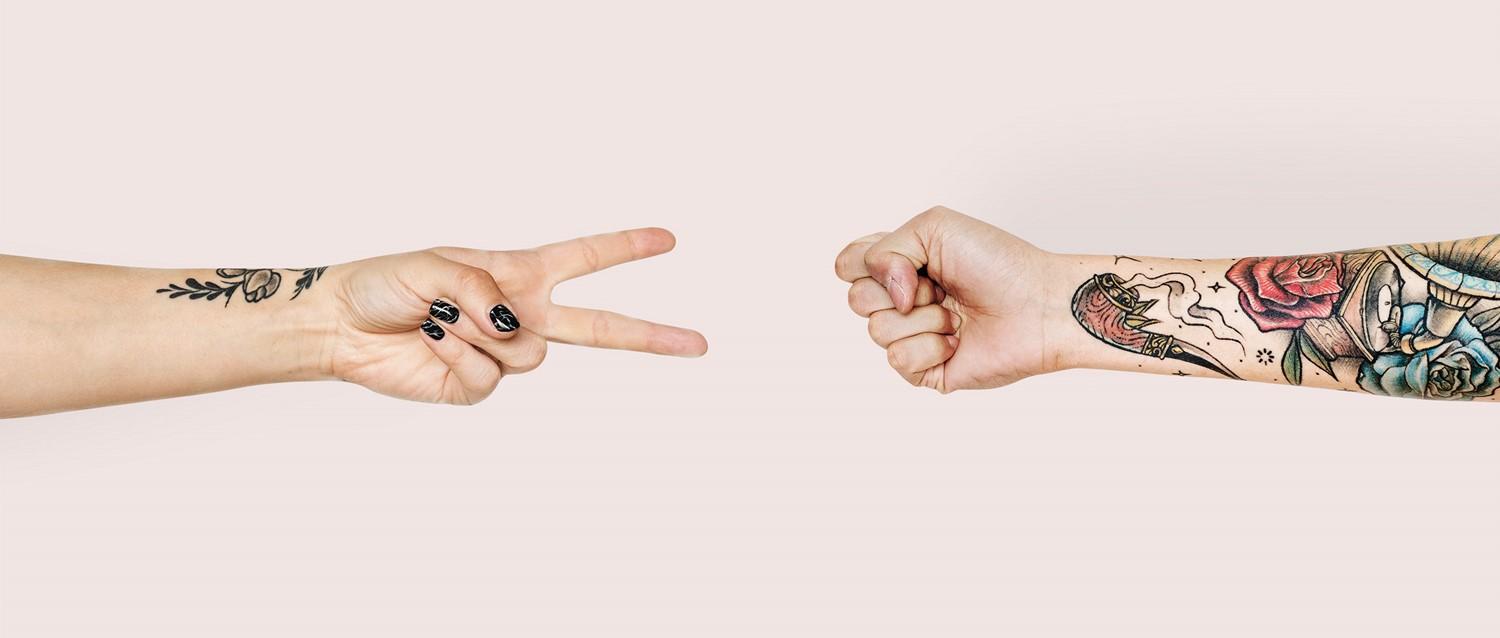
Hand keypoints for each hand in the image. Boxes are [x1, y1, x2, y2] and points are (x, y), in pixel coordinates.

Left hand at [320, 228, 706, 403]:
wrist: (345, 327)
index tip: (668, 239)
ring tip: (442, 316)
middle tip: (700, 344)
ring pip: (529, 353)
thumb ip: (483, 286)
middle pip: (601, 327)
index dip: (625, 248)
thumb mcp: (437, 265)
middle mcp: (519, 314)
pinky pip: (489, 376)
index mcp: (519, 275)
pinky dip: (458, 355)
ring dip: (481, 330)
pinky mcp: (477, 387)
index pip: (585, 259)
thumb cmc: (388, 283)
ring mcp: (501, 354)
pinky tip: (434, 342)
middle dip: (652, 336)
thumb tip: (511, 324)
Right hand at [835, 207, 1051, 391]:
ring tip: (956, 315)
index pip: (848, 265)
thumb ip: (885, 248)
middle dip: (899, 288)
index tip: (909, 258)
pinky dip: (930, 346)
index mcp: (899, 265)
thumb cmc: (997, 262)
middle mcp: (901, 302)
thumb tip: (887, 295)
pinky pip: (898, 360)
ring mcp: (912, 337)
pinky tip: (957, 341)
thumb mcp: (934, 227)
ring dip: (923, 318)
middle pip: (856, 299)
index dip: (869, 262)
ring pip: (876, 330)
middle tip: (940, 287)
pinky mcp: (925, 371)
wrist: (1039, 304)